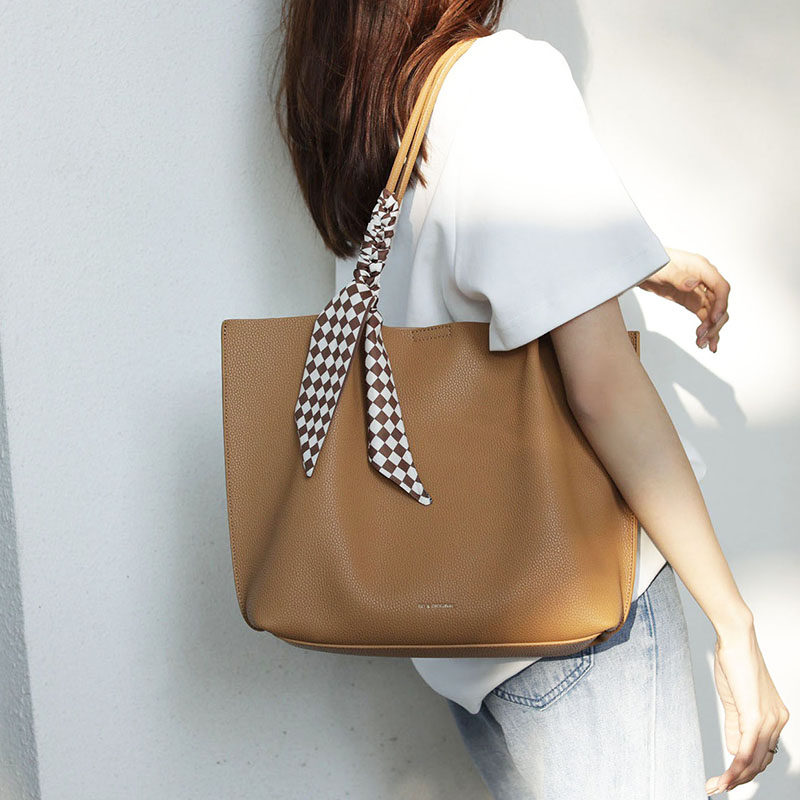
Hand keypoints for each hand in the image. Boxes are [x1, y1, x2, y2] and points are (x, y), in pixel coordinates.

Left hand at [636, 248, 729, 351]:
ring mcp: (699, 292)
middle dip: (714, 321)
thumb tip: (694, 284)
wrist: (640, 266)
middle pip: (719, 303)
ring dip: (710, 329)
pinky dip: (705, 329)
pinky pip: (703, 316)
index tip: (714, 319)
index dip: (721, 304)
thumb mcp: (663, 269)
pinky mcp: (692, 301)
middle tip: (703, 336)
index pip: (720, 287)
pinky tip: (705, 342)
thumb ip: (679, 277)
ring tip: (702, 344)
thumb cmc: (652, 261)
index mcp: (702, 268)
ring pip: (712, 313)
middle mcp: (704, 280)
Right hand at [705, 625, 789, 794]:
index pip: (764, 753)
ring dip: (735, 777)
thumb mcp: (735, 700)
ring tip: (717, 785)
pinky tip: (725, 775)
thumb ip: (735, 726)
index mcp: (776, 717)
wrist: (736, 641)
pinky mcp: (755, 716)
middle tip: (718, 787)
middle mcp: (778, 722)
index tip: (728, 778)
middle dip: (739, 779)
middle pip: (761, 762)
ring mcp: (769, 720)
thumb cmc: (735, 663)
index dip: (746, 769)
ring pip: (754, 760)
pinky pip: (746, 750)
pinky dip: (735, 766)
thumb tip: (733, 750)